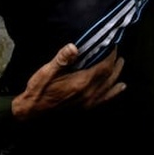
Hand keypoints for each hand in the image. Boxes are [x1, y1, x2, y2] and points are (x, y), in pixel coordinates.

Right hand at [11, 44, 125, 121]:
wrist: (32, 110)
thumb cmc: (39, 89)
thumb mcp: (47, 71)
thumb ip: (61, 59)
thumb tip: (74, 47)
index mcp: (81, 82)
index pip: (104, 66)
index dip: (110, 54)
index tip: (112, 43)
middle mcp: (89, 93)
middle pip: (109, 75)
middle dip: (115, 61)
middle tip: (116, 50)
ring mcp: (89, 101)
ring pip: (110, 86)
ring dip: (117, 73)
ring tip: (121, 62)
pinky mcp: (86, 106)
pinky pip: (105, 99)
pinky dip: (115, 91)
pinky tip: (121, 87)